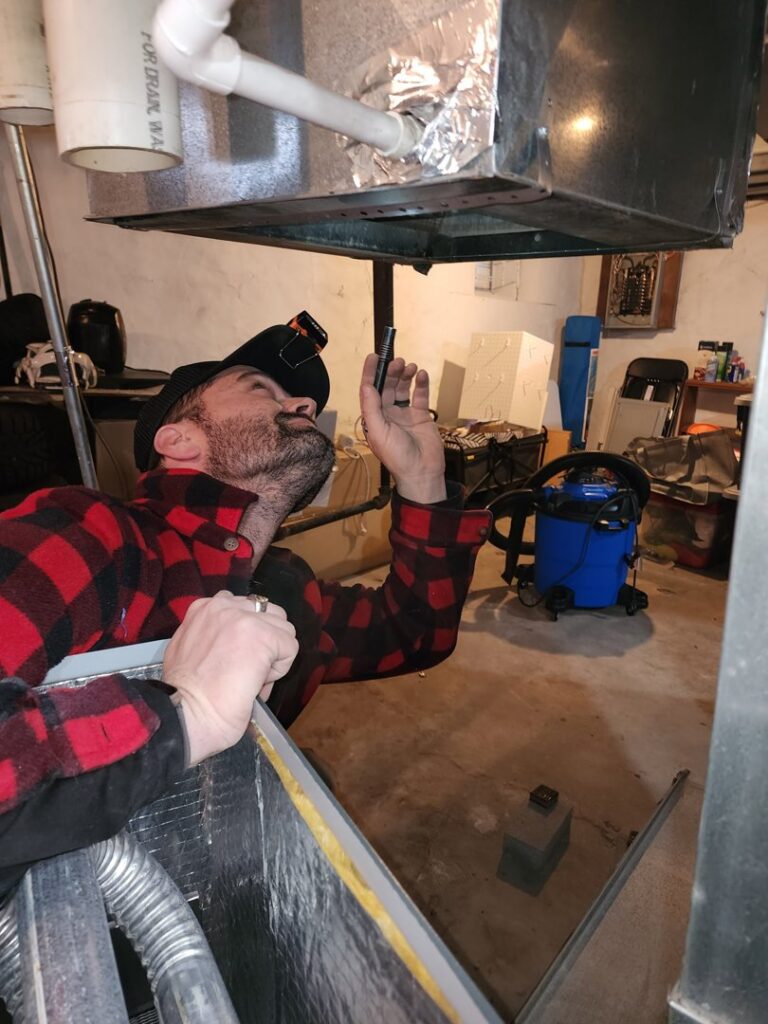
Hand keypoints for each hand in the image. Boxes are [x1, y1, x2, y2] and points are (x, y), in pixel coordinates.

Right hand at [163, 591, 297, 764]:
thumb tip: (235, 643)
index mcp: (203, 608)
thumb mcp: (186, 649)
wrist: (188, 714)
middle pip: (269, 613)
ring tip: (251, 677)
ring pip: (283, 629)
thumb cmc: (186, 695)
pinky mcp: (263, 636)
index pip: (244, 608)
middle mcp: (223, 606)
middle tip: (248, 668)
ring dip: (274, 655)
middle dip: (266, 640)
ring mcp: (244, 619)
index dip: (248, 635)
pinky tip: (257, 683)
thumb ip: (210, 635)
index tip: (237, 658)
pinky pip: (290, 648)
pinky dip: (279, 670)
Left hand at [360, 354, 446, 503]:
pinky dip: (421, 384)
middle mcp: (387, 414)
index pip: (369, 390)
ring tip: (410, 366)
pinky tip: (422, 374)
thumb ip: (371, 407)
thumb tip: (365, 385)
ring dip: (405, 375)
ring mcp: (405, 414)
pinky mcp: (421, 416)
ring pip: (403, 388)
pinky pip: (420, 395)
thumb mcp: (378, 432)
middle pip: (387, 386)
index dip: (370, 373)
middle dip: (391, 372)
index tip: (373, 357)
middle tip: (398, 361)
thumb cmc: (397, 456)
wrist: (422, 472)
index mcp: (374, 418)